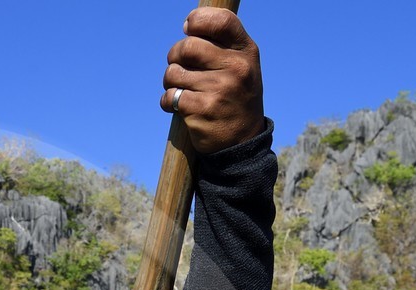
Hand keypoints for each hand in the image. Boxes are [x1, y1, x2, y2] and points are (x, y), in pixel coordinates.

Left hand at [161, 7, 264, 154]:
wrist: (242, 143)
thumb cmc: (235, 97)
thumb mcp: (241, 66)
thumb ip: (221, 44)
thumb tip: (187, 26)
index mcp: (246, 52)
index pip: (220, 20)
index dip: (197, 20)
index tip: (188, 29)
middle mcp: (236, 68)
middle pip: (187, 46)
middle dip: (175, 55)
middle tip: (179, 66)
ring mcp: (219, 89)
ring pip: (174, 72)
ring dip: (171, 81)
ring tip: (183, 89)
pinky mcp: (202, 110)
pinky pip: (170, 96)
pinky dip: (168, 102)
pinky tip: (179, 107)